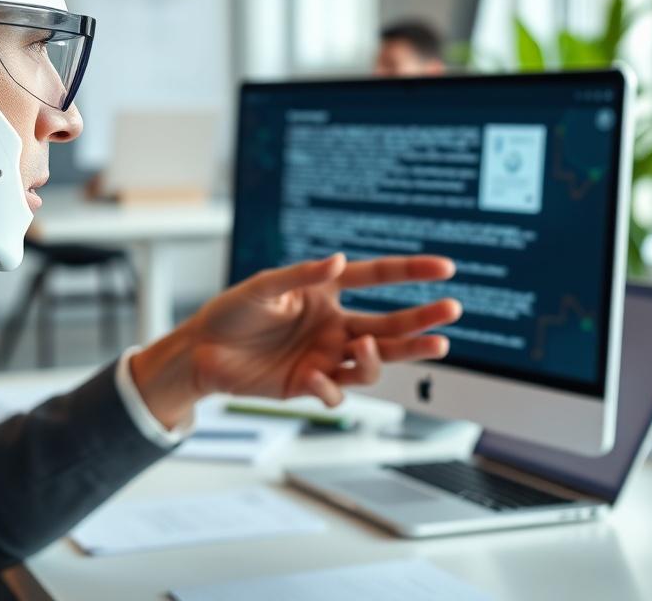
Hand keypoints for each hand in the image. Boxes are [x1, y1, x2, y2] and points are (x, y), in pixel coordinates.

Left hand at [130, 253, 461, 427]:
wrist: (201, 351)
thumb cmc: (231, 311)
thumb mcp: (263, 287)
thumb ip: (301, 275)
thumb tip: (339, 260)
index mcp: (326, 293)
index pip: (378, 279)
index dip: (412, 273)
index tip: (446, 269)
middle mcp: (334, 325)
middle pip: (390, 324)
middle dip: (422, 320)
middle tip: (451, 313)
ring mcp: (325, 356)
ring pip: (374, 362)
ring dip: (385, 356)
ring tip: (371, 346)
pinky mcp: (309, 385)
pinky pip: (336, 392)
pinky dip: (331, 387)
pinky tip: (314, 376)